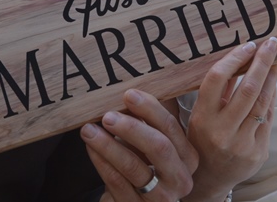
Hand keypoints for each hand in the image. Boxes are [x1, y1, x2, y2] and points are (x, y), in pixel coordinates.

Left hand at [81, 89, 197, 201]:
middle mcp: (180, 179)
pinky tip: (90, 149)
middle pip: (159, 148)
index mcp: (188, 157)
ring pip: (134, 167)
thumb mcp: (153, 143)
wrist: (139, 200)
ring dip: (108, 146)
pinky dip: (101, 162)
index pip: (171, 128)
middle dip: (132, 128)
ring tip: (89, 130)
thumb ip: (150, 120)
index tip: (128, 95)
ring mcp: (160, 198)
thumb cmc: (145, 164)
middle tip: (108, 116)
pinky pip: (117, 183)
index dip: (150, 109)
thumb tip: (134, 86)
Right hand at [182, 38, 276, 201]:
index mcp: (202, 118)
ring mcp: (242, 143)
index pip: (217, 80)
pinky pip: (268, 118)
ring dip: (272, 77)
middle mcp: (221, 131)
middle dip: (262, 62)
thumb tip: (237, 58)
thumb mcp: (199, 116)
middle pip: (248, 89)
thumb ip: (217, 92)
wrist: (210, 178)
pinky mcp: (258, 152)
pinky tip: (273, 83)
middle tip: (271, 43)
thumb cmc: (202, 140)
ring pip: (262, 103)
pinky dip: (271, 98)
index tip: (248, 45)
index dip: (234, 59)